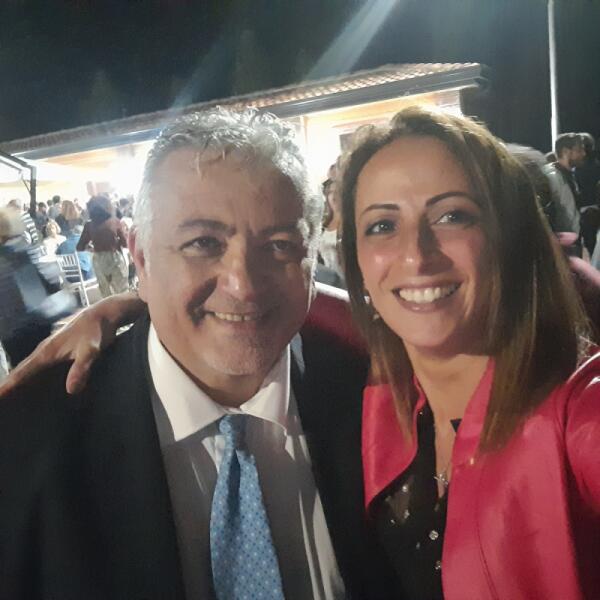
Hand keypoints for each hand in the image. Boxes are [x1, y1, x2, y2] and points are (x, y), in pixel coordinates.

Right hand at [0, 292, 144, 395]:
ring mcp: (52, 346)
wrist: (105, 313)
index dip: (8, 385)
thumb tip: (71, 390)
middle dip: (10, 384)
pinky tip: (39, 381)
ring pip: (31, 365)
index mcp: (47, 351)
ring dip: (21, 378)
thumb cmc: (97, 330)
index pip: (22, 372)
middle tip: (0, 399)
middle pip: (22, 369)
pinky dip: (35, 373)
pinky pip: (42, 363)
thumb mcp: (91, 351)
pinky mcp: (60, 347)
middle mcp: (45, 349)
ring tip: (12, 393)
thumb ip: (81, 369)